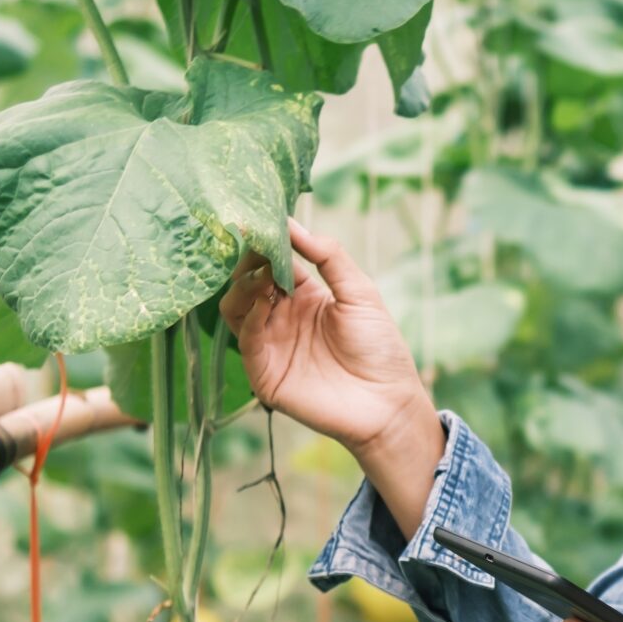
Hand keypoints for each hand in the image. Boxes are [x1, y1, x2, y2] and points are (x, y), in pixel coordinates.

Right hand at [216, 218, 429, 460]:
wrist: (388, 403)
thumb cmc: (380, 348)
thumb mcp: (360, 292)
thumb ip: (329, 257)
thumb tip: (294, 224)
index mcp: (303, 297)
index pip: (270, 262)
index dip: (266, 242)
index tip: (260, 218)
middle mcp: (280, 318)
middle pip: (246, 282)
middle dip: (249, 260)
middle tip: (255, 241)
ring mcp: (269, 345)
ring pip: (235, 307)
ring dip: (244, 285)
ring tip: (263, 273)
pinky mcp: (264, 373)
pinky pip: (245, 339)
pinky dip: (251, 316)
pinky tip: (267, 300)